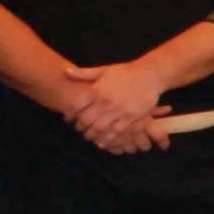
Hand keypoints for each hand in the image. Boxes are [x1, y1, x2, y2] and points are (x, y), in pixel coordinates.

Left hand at [63, 56, 177, 152]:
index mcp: (96, 90)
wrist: (149, 75)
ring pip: (99, 128)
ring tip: (88, 136)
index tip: (68, 119)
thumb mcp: (103, 70)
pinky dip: (107, 139)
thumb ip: (84, 73)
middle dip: (80, 127)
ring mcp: (117, 111)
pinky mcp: (129, 117)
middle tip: (78, 129)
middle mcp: (104, 102)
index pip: (76, 106)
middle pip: (85, 120)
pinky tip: (102, 143)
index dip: (69, 114)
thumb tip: (65, 72)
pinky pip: (115, 132)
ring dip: (91, 135)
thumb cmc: (125, 72)